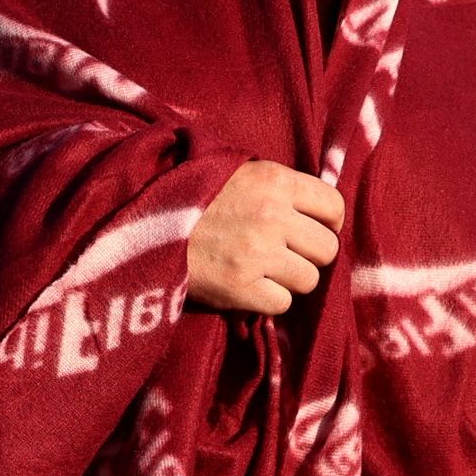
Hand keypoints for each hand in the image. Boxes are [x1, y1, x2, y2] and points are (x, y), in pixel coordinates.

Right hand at [187, 161, 343, 314]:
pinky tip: (247, 286)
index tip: (313, 230)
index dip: (328, 223)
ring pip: (308, 280)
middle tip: (285, 254)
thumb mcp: (236, 173)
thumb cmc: (192, 197)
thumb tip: (319, 210)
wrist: (141, 225)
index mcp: (275, 181)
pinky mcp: (239, 288)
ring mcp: (256, 254)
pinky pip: (281, 303)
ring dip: (289, 280)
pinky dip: (267, 300)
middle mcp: (272, 216)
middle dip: (310, 255)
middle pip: (327, 249)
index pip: (334, 207)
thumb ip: (277, 187)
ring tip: (262, 270)